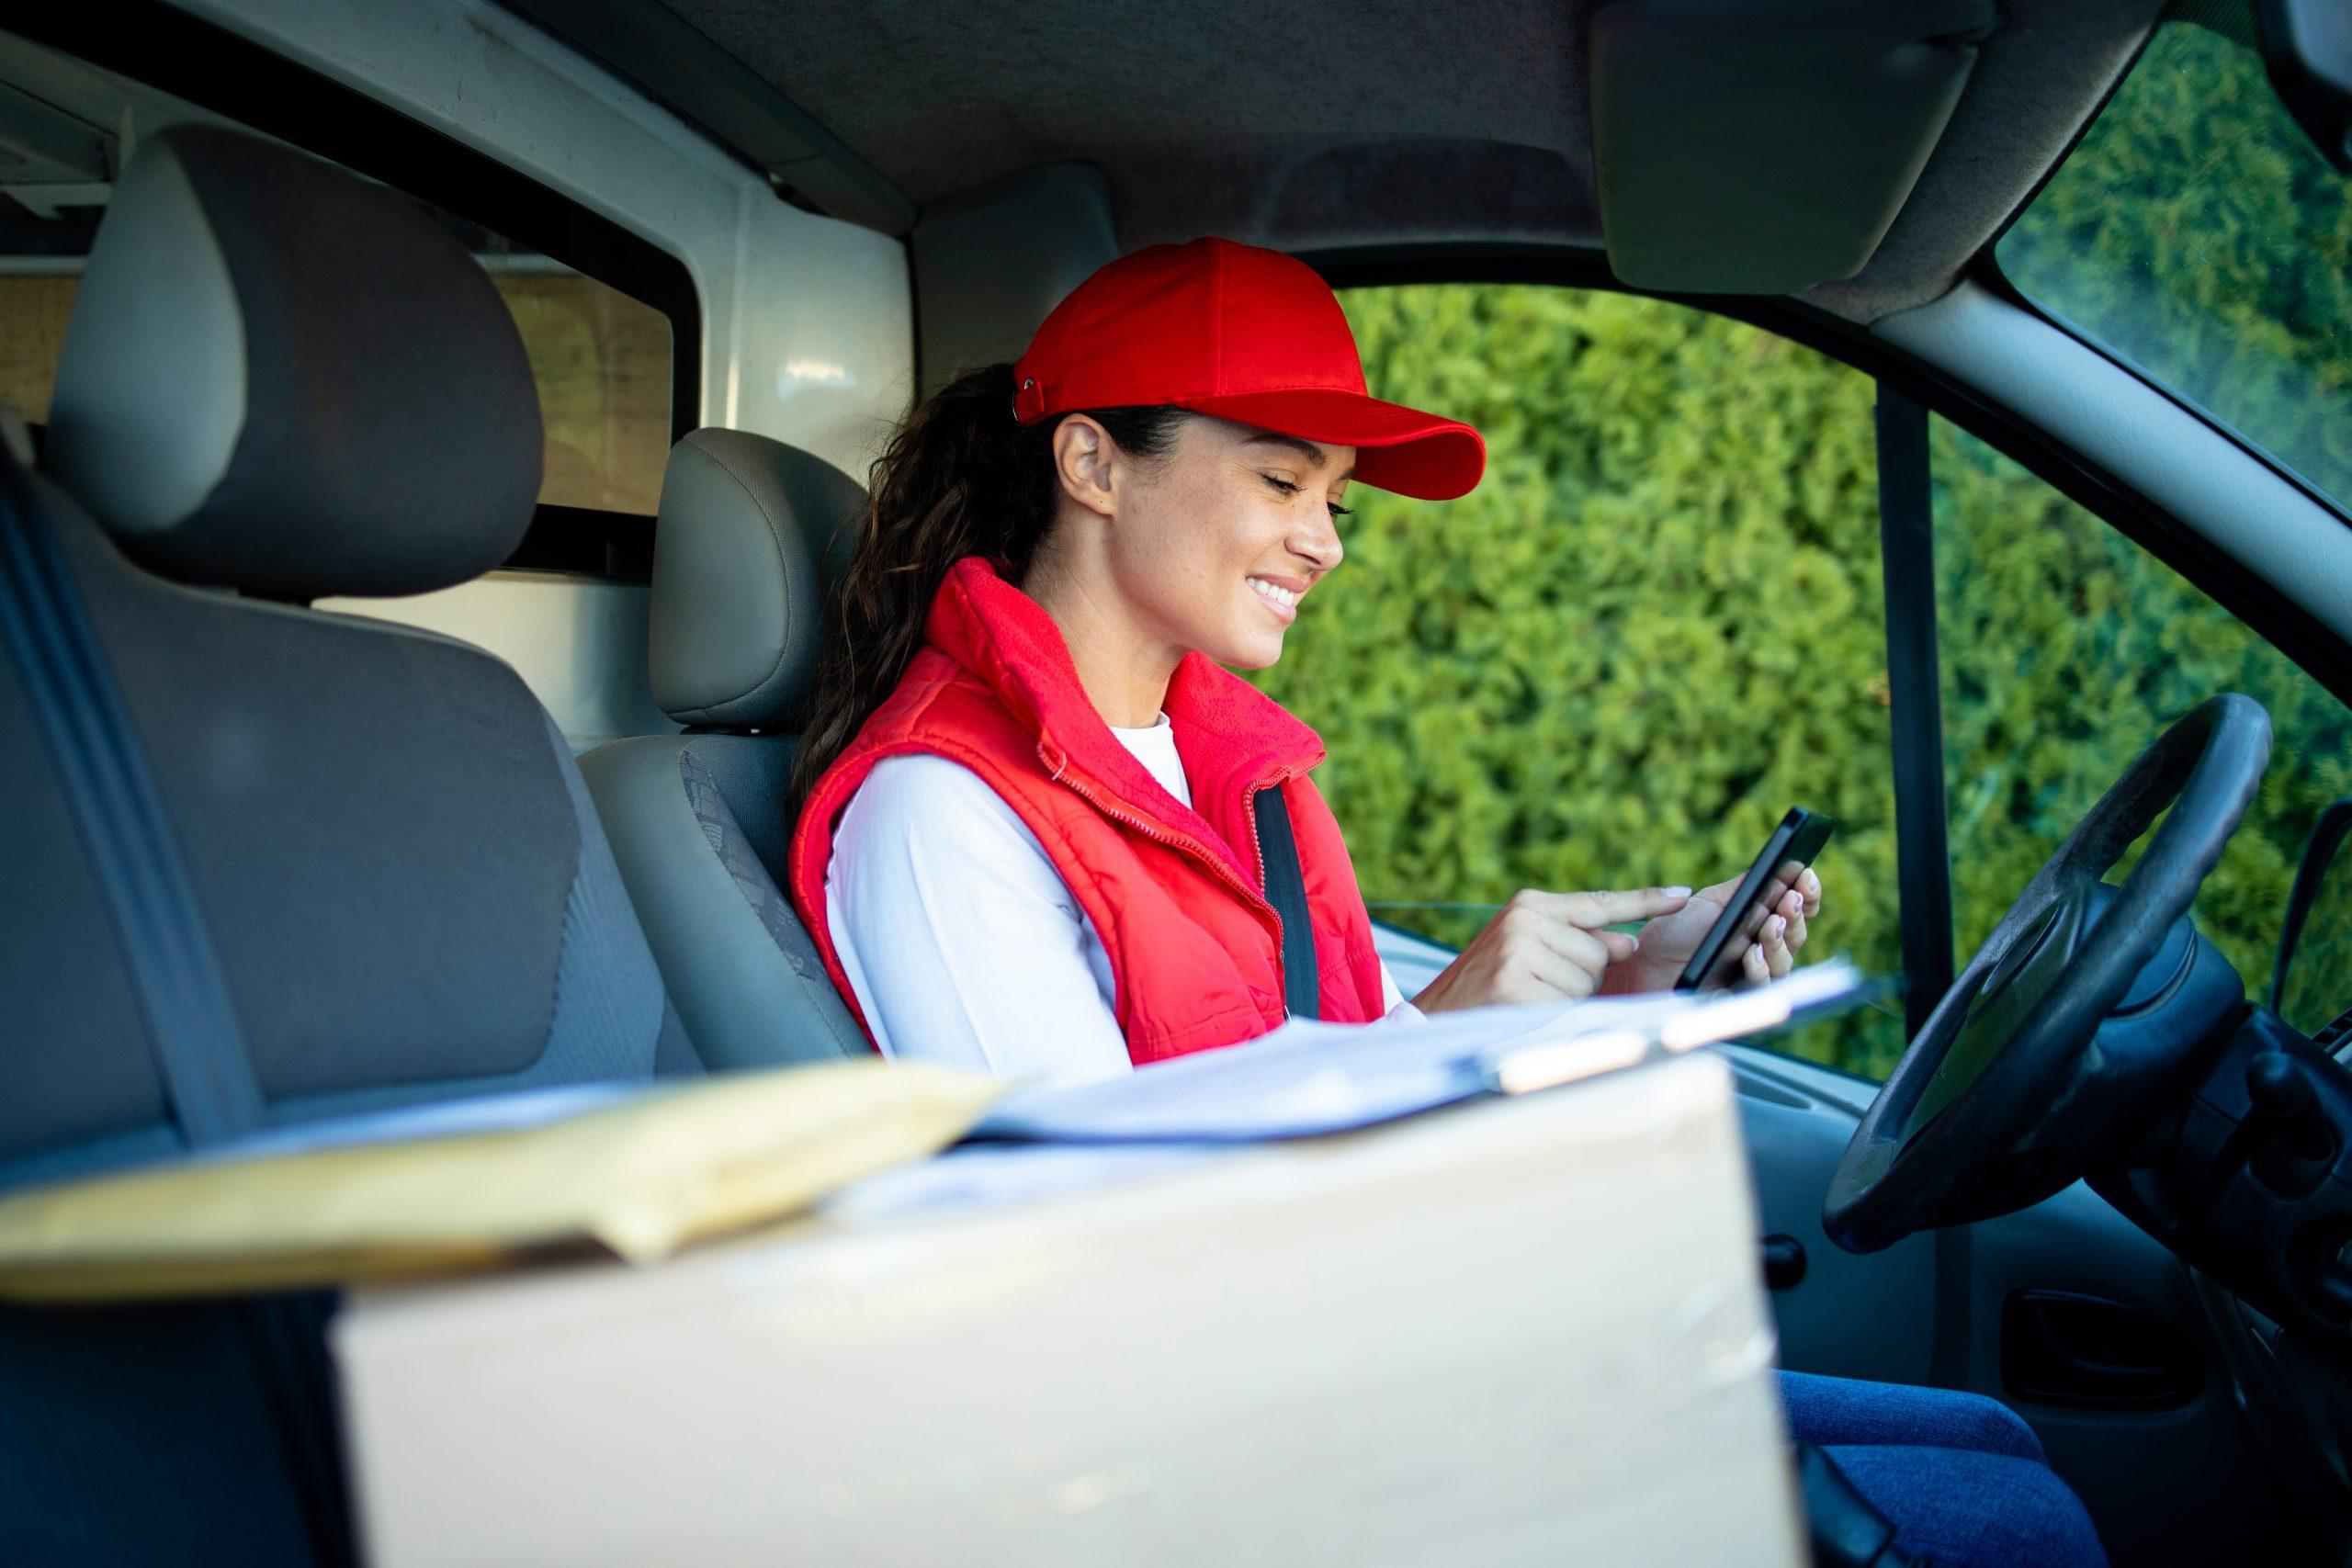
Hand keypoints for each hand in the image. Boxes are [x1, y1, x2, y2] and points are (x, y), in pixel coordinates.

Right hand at [1414, 887, 1693, 1013]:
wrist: (1433, 1015)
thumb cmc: (1487, 986)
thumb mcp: (1529, 951)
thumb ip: (1578, 942)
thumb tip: (1629, 940)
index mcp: (1528, 905)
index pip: (1600, 903)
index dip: (1646, 901)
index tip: (1684, 896)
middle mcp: (1524, 919)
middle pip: (1600, 952)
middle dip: (1580, 977)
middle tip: (1536, 984)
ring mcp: (1517, 950)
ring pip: (1587, 980)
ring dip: (1565, 998)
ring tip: (1525, 996)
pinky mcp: (1513, 983)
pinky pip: (1566, 1003)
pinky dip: (1550, 1014)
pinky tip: (1519, 1009)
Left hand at [1607, 866, 1822, 992]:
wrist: (1642, 964)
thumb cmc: (1674, 933)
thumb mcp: (1709, 902)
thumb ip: (1742, 887)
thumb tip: (1777, 867)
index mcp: (1759, 921)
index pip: (1795, 908)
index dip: (1806, 893)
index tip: (1806, 877)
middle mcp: (1763, 948)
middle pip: (1795, 934)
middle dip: (1795, 915)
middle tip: (1788, 900)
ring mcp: (1753, 974)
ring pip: (1784, 961)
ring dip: (1780, 940)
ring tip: (1771, 923)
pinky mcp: (1740, 998)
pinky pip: (1761, 987)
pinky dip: (1760, 969)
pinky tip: (1753, 954)